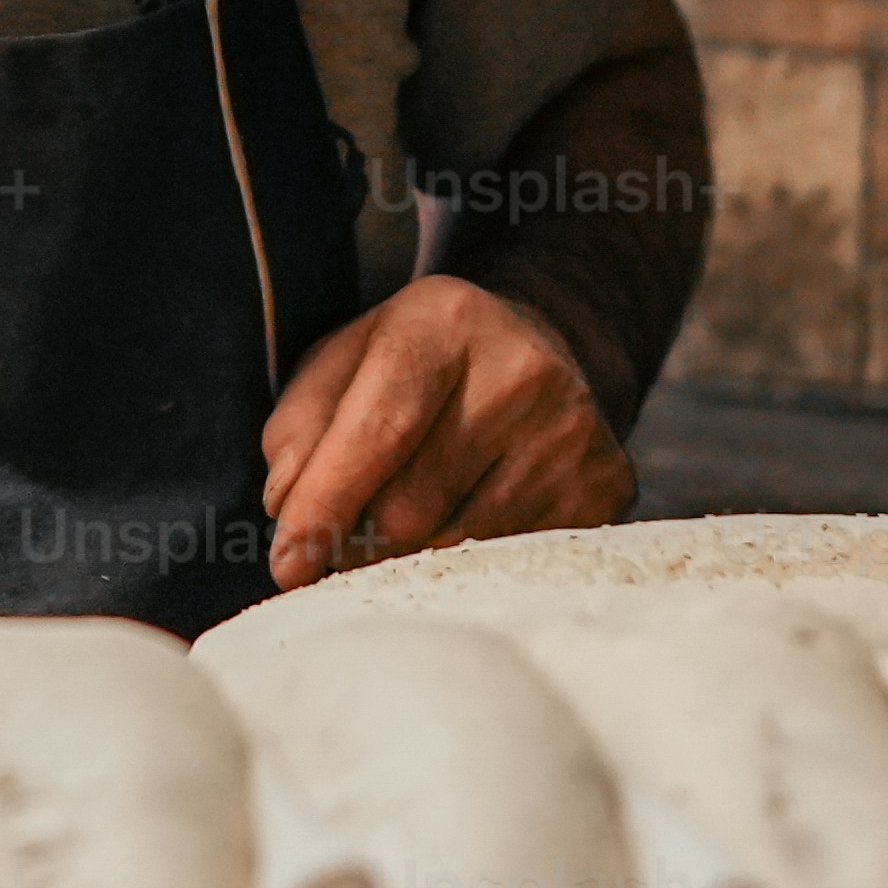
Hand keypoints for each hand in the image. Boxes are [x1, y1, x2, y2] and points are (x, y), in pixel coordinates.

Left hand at [256, 273, 628, 590]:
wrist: (539, 349)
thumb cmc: (419, 367)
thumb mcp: (347, 362)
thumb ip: (300, 425)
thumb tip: (286, 502)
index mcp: (444, 322)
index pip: (377, 432)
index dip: (325, 505)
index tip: (287, 565)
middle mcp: (520, 371)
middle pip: (411, 507)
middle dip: (358, 540)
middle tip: (343, 540)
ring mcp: (570, 432)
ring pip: (456, 548)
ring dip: (407, 558)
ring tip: (401, 530)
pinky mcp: (602, 486)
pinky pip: (506, 562)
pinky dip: (464, 563)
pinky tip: (460, 526)